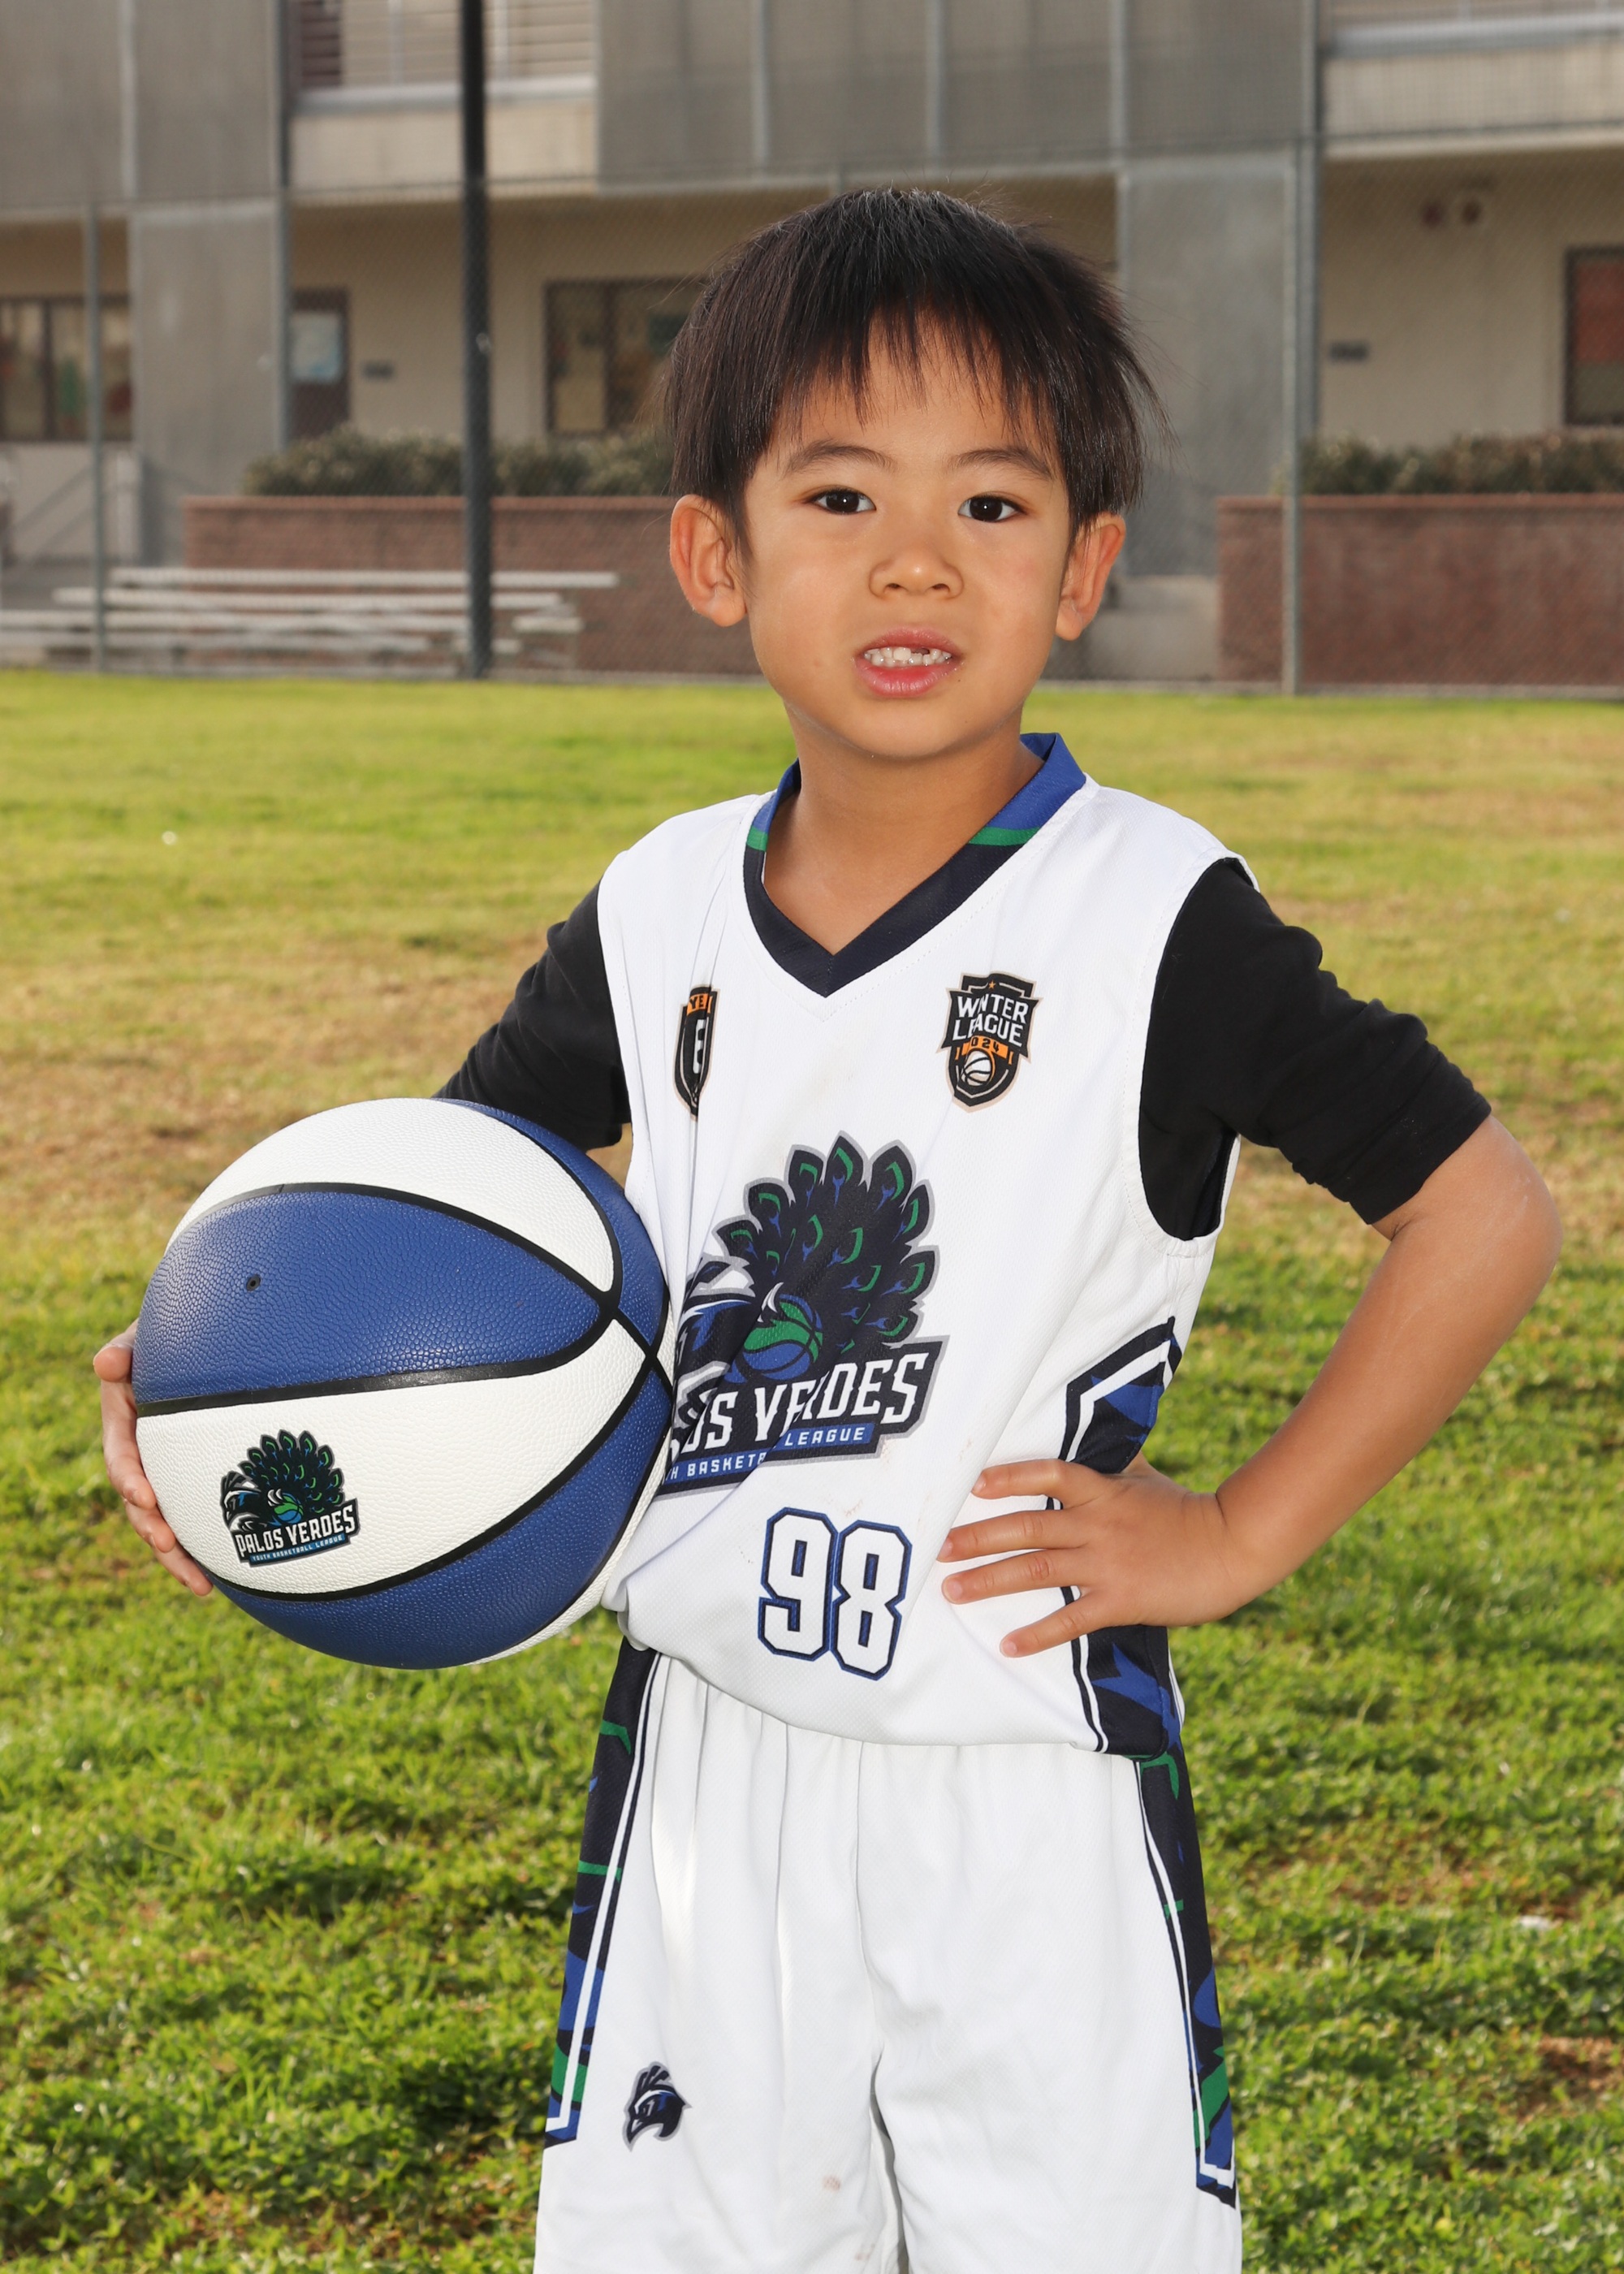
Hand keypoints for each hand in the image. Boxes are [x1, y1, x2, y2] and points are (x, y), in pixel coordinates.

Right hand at [93, 1326, 211, 1596]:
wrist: (211, 1338)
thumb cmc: (177, 1333)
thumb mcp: (148, 1336)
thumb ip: (127, 1347)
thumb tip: (105, 1363)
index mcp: (127, 1421)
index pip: (121, 1455)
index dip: (129, 1477)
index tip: (144, 1495)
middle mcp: (145, 1453)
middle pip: (141, 1501)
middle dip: (151, 1528)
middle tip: (168, 1546)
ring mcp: (171, 1470)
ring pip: (169, 1521)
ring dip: (179, 1554)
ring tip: (201, 1584)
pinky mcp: (198, 1480)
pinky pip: (199, 1518)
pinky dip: (208, 1547)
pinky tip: (227, 1577)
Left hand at [938, 1456, 1257, 1656]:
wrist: (1232, 1548)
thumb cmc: (1185, 1511)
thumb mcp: (1145, 1477)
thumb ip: (1111, 1462)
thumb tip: (1091, 1435)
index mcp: (1103, 1491)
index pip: (1049, 1473)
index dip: (1010, 1477)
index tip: (972, 1483)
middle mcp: (1097, 1525)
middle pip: (1028, 1527)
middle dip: (979, 1537)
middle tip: (939, 1547)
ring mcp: (1106, 1564)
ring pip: (1037, 1571)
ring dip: (990, 1581)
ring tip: (953, 1591)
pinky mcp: (1120, 1601)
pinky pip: (1070, 1620)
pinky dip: (1037, 1634)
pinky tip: (1006, 1645)